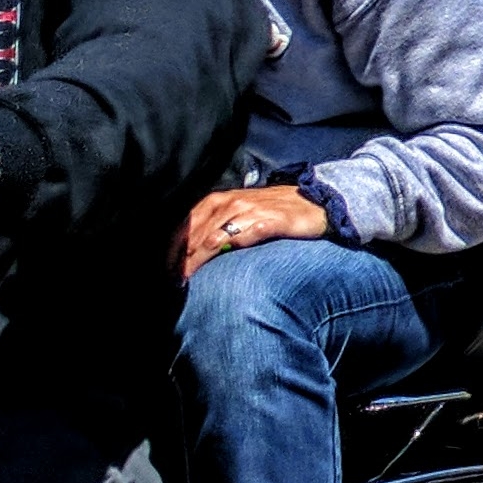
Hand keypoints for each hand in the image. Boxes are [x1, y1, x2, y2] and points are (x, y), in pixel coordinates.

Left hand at [170, 186, 328, 279]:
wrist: (315, 203)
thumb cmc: (275, 212)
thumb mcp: (242, 213)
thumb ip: (219, 226)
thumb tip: (196, 250)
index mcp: (220, 200)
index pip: (187, 224)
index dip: (173, 249)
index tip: (168, 271)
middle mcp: (231, 203)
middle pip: (196, 234)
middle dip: (182, 259)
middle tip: (174, 281)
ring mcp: (250, 211)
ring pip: (213, 236)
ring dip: (198, 260)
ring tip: (189, 279)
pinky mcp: (270, 221)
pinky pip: (244, 234)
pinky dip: (228, 249)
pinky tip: (220, 263)